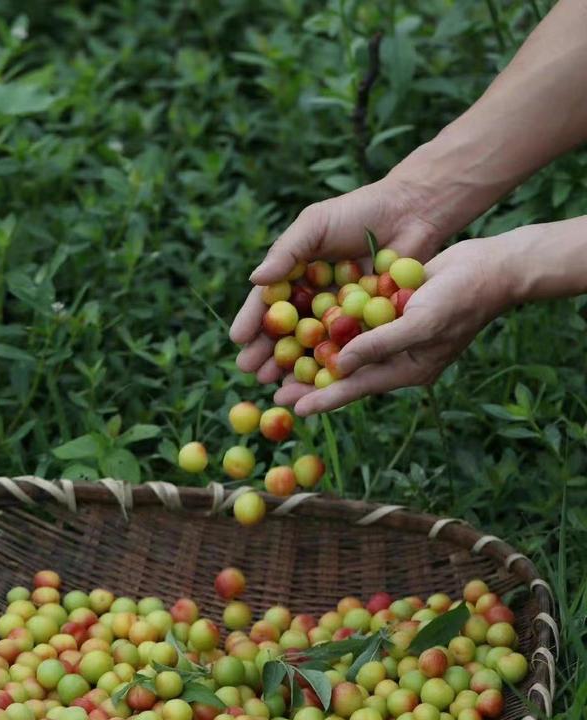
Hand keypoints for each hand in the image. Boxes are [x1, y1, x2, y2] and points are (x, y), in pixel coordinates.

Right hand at [229, 176, 443, 383]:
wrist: (410, 212)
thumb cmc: (358, 211)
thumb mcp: (314, 225)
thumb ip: (286, 252)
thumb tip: (255, 280)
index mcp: (296, 274)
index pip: (268, 302)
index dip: (253, 321)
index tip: (238, 340)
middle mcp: (314, 298)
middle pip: (285, 330)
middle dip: (266, 352)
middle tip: (252, 371)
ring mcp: (339, 314)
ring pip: (311, 345)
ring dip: (293, 366)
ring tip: (276, 383)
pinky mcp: (367, 325)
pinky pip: (346, 348)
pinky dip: (332, 365)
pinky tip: (318, 381)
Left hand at [274, 237, 512, 415]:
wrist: (491, 267)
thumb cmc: (461, 299)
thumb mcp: (420, 323)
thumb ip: (380, 345)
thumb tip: (341, 365)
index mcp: (406, 369)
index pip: (357, 388)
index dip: (324, 398)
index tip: (293, 408)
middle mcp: (397, 357)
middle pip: (345, 374)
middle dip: (310, 381)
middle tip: (273, 391)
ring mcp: (393, 334)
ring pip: (346, 350)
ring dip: (315, 355)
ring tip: (280, 363)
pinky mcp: (390, 311)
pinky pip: (356, 324)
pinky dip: (332, 327)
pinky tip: (306, 324)